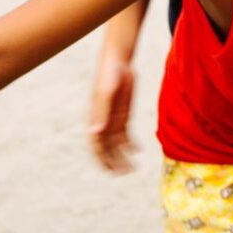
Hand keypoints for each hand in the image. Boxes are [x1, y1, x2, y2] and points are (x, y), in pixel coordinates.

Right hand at [88, 56, 137, 173]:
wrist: (118, 59)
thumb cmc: (108, 74)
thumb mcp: (106, 92)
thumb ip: (101, 112)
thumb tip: (96, 133)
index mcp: (94, 118)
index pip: (96, 145)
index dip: (101, 159)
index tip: (110, 171)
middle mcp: (102, 122)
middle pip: (107, 148)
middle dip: (115, 162)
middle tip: (126, 172)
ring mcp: (112, 119)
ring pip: (117, 144)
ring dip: (123, 156)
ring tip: (133, 168)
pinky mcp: (122, 114)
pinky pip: (125, 134)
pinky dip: (131, 144)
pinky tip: (138, 150)